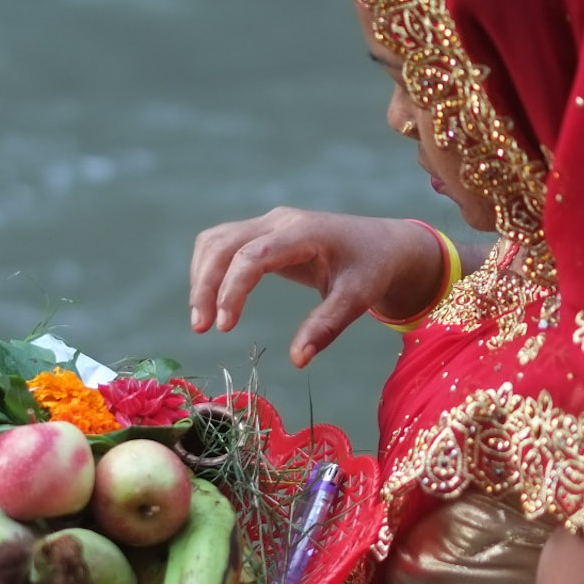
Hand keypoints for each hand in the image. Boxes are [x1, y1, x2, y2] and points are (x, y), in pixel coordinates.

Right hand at [189, 208, 444, 366]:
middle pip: (223, 244)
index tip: (225, 327)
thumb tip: (297, 361)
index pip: (252, 255)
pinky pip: (222, 244)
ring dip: (201, 277)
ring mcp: (267, 224)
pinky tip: (211, 301)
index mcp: (304, 232)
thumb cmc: (371, 269)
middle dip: (205, 285)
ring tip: (202, 320)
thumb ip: (326, 327)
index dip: (233, 289)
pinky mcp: (262, 233)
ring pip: (215, 241)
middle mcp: (279, 222)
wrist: (382, 245)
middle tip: (201, 328)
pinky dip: (209, 270)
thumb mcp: (357, 299)